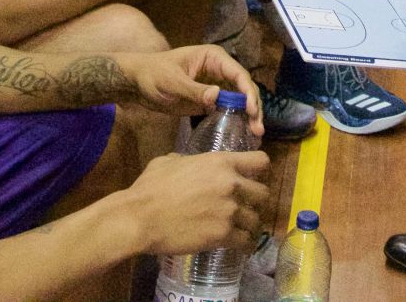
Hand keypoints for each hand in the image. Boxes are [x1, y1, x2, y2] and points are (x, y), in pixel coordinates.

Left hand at [119, 44, 264, 135]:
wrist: (136, 83)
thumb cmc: (152, 75)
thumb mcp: (172, 82)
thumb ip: (194, 90)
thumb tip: (217, 97)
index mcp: (213, 58)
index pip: (238, 74)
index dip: (248, 92)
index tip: (251, 110)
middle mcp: (219, 70)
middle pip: (244, 88)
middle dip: (253, 107)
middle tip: (258, 128)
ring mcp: (216, 85)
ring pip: (239, 100)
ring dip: (249, 116)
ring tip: (256, 134)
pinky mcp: (209, 100)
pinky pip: (228, 110)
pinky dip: (237, 120)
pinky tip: (243, 133)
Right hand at [127, 150, 270, 255]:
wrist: (141, 218)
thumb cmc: (150, 187)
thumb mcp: (170, 161)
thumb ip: (189, 160)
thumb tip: (190, 164)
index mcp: (221, 162)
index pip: (261, 161)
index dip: (260, 170)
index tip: (255, 177)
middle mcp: (232, 184)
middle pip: (264, 193)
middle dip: (257, 201)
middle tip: (248, 207)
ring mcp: (230, 211)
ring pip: (257, 219)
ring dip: (252, 224)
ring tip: (245, 229)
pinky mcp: (223, 235)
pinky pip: (246, 241)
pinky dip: (246, 244)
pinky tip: (242, 245)